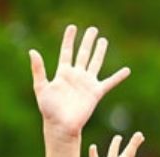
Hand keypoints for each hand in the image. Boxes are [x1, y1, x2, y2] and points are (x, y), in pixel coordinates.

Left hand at [30, 25, 129, 139]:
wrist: (62, 126)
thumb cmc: (49, 110)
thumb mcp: (41, 87)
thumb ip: (38, 70)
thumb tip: (33, 51)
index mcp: (63, 73)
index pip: (67, 51)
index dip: (69, 39)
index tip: (73, 28)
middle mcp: (76, 75)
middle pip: (83, 54)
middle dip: (88, 41)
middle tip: (93, 30)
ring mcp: (87, 83)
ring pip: (95, 63)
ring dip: (100, 52)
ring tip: (103, 40)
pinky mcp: (96, 93)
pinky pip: (109, 83)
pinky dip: (118, 77)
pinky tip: (127, 71)